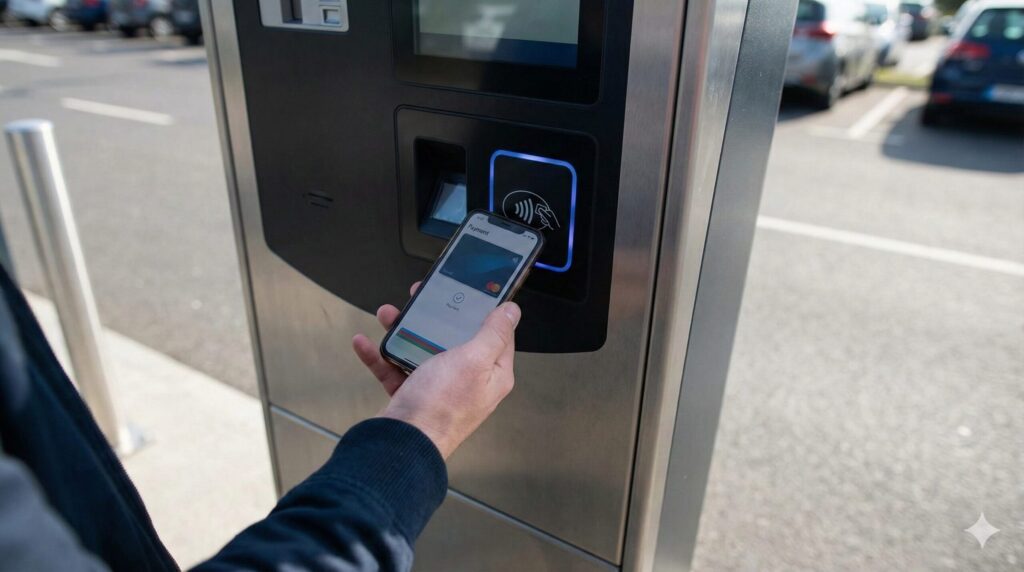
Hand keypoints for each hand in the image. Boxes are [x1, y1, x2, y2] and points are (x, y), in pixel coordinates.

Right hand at [352, 283, 520, 459]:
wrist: (403, 444)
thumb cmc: (442, 406)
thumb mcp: (474, 360)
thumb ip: (494, 333)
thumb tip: (511, 312)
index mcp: (491, 374)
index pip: (497, 335)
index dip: (484, 311)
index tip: (471, 292)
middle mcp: (468, 382)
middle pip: (454, 339)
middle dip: (435, 317)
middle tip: (420, 297)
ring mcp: (439, 390)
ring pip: (422, 350)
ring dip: (403, 331)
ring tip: (388, 315)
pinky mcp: (413, 397)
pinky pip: (396, 369)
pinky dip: (381, 355)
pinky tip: (366, 343)